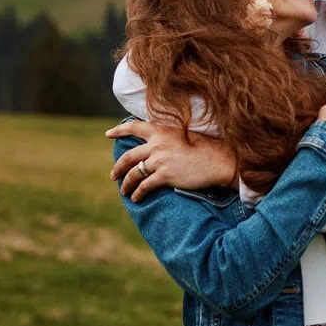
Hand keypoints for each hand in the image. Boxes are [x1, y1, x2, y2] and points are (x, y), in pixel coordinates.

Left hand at [105, 119, 237, 201]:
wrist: (217, 161)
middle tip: (113, 176)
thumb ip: (166, 136)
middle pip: (128, 156)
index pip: (134, 127)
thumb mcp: (183, 134)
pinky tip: (136, 198)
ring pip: (133, 173)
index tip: (108, 134)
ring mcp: (160, 160)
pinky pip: (144, 186)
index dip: (119, 130)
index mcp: (161, 131)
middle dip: (117, 168)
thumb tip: (154, 142)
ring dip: (126, 184)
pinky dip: (138, 193)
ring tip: (124, 191)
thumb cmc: (204, 148)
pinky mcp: (165, 175)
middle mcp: (157, 144)